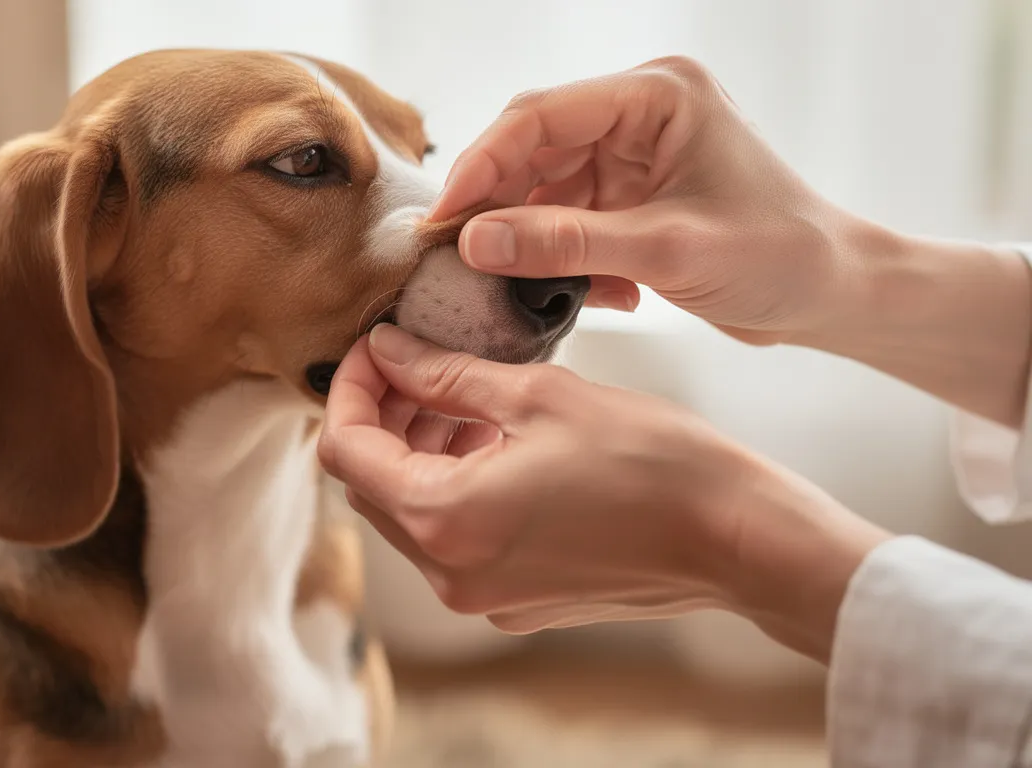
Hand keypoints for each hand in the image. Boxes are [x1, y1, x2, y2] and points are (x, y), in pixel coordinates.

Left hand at [319, 324, 890, 660]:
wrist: (734, 537)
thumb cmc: (650, 459)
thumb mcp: (537, 396)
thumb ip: (445, 375)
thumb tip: (386, 351)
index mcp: (444, 520)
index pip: (347, 452)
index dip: (349, 391)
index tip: (374, 348)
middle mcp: (449, 574)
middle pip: (371, 488)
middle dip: (382, 419)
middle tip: (413, 362)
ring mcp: (481, 597)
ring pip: (411, 515)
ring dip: (416, 452)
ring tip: (458, 395)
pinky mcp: (513, 602)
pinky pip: (453, 540)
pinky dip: (453, 487)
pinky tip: (492, 442)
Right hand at [429, 55, 867, 344]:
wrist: (833, 294)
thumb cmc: (778, 256)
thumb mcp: (667, 249)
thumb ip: (568, 242)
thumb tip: (475, 242)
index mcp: (656, 95)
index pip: (541, 115)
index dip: (482, 165)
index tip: (443, 220)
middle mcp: (638, 114)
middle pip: (533, 149)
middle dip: (497, 207)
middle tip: (456, 257)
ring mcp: (632, 156)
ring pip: (542, 190)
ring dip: (530, 241)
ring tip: (520, 288)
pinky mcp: (630, 197)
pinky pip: (567, 221)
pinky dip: (565, 261)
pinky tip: (595, 294)